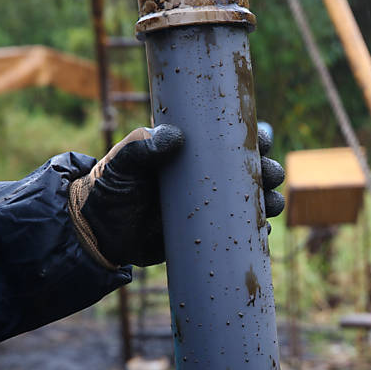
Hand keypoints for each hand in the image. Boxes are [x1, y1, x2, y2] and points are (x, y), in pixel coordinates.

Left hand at [69, 124, 284, 267]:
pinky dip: (256, 231)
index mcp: (191, 152)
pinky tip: (263, 232)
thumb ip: (142, 146)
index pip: (230, 139)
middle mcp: (206, 177)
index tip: (263, 139)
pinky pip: (239, 231)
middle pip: (250, 170)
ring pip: (252, 201)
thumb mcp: (121, 163)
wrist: (97, 233)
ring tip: (274, 205)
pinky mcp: (206, 233)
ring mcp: (209, 206)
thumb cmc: (108, 188)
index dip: (253, 137)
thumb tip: (174, 136)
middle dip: (270, 171)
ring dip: (270, 201)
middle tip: (271, 175)